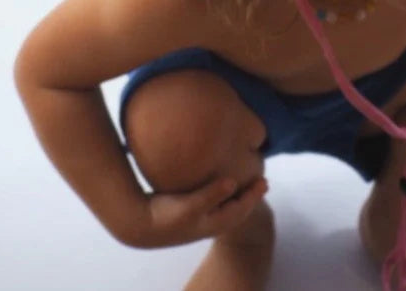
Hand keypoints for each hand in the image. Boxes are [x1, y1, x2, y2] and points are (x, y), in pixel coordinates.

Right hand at [121, 175, 268, 247]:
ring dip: (237, 195)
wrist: (140, 225)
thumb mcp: (191, 205)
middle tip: (262, 180)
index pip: (242, 209)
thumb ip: (212, 194)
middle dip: (249, 196)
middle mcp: (209, 223)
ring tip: (244, 180)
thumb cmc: (166, 216)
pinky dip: (222, 193)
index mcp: (214, 223)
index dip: (254, 195)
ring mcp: (199, 219)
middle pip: (237, 210)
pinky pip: (214, 202)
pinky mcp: (189, 212)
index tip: (266, 180)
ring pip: (226, 206)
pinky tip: (219, 182)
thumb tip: (233, 182)